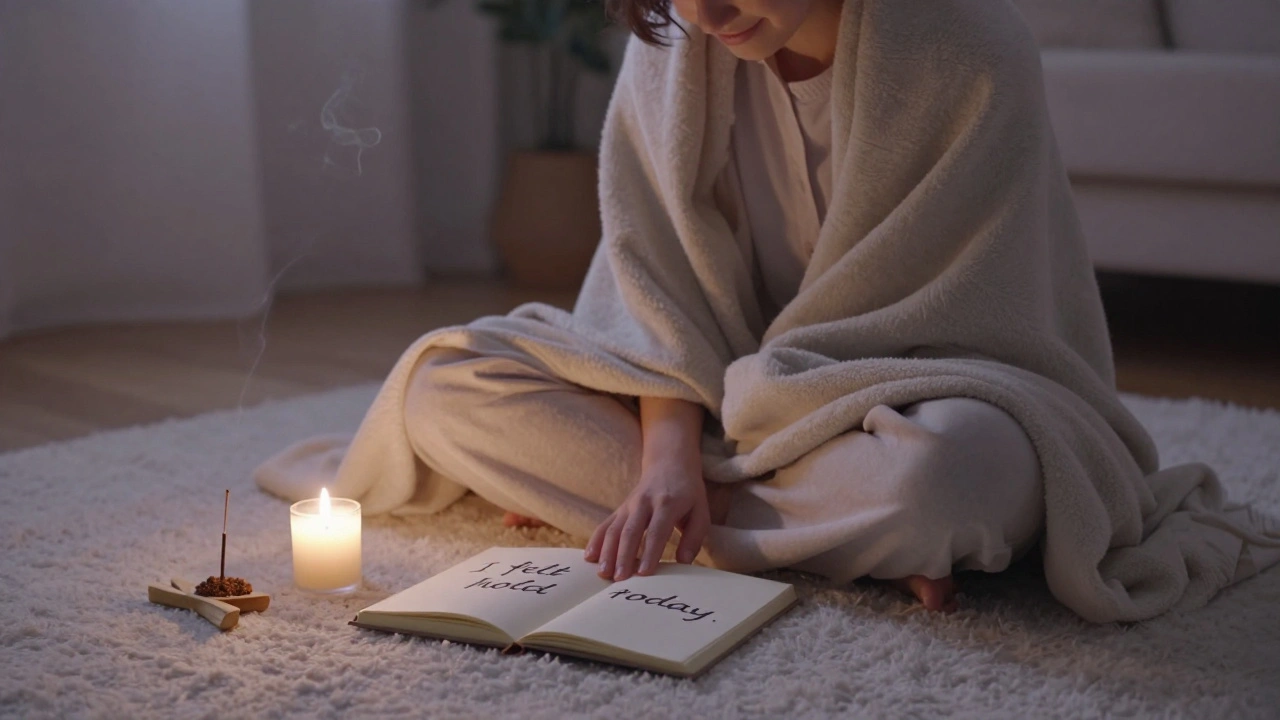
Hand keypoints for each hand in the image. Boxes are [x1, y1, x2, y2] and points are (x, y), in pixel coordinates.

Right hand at [584, 459, 710, 581]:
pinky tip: (589, 557)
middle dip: (624, 556)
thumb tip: (684, 562)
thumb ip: (694, 538)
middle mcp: (644, 503)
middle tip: (619, 579)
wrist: (669, 462)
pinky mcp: (620, 509)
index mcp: (667, 504)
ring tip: (603, 573)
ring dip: (607, 551)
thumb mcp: (701, 512)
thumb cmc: (688, 493)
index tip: (644, 573)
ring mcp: (629, 505)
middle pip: (631, 531)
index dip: (650, 552)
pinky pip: (605, 524)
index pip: (657, 531)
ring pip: (614, 529)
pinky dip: (596, 540)